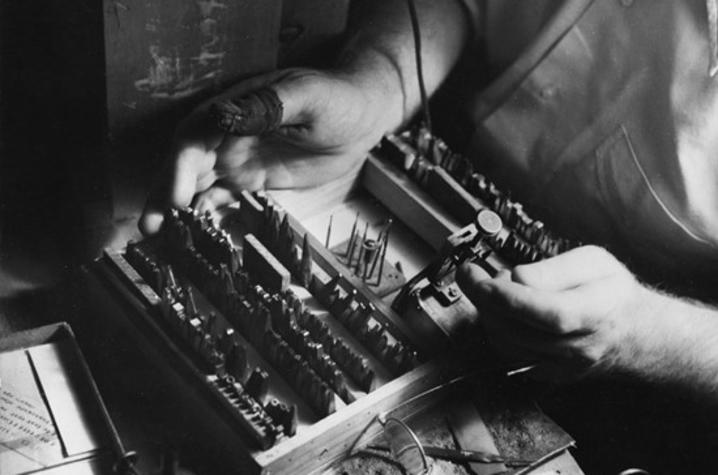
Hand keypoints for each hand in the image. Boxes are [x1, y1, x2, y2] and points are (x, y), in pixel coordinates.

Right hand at [139, 67, 401, 234]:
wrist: (360, 117)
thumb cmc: (335, 97)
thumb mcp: (305, 96)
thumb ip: (267, 106)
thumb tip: (226, 115)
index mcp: (232, 110)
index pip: (194, 139)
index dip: (179, 169)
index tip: (175, 199)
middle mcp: (226, 136)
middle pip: (186, 167)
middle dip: (166, 196)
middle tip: (150, 229)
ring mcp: (237, 159)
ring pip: (197, 186)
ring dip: (178, 211)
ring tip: (163, 241)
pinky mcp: (251, 179)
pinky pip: (221, 200)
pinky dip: (206, 217)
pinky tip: (195, 238)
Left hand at [456, 245, 651, 380]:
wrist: (634, 334)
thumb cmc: (612, 293)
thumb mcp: (594, 262)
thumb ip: (554, 268)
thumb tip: (517, 277)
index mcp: (594, 314)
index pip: (546, 313)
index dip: (508, 297)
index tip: (480, 277)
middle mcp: (576, 347)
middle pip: (515, 329)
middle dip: (482, 299)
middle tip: (473, 273)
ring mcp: (560, 366)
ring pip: (504, 343)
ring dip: (486, 313)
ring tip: (495, 288)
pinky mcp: (546, 374)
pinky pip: (506, 354)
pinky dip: (494, 329)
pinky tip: (501, 310)